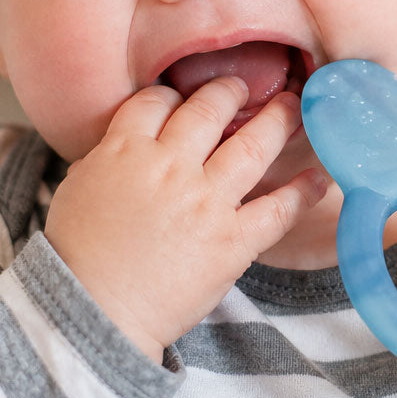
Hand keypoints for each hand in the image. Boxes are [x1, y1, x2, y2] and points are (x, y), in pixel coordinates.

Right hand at [43, 76, 326, 361]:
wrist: (95, 311)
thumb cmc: (77, 256)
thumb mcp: (77, 189)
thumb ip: (107, 160)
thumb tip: (125, 148)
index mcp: (126, 150)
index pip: (156, 102)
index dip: (172, 95)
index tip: (182, 98)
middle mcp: (171, 165)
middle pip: (208, 109)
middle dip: (229, 91)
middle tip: (242, 86)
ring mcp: (206, 201)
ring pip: (253, 145)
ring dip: (278, 119)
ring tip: (292, 105)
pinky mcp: (233, 240)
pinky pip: (279, 208)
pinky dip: (303, 190)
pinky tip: (319, 177)